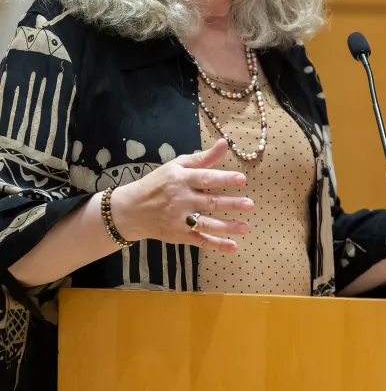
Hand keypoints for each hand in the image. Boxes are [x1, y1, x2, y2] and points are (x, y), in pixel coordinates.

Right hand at [110, 139, 253, 252]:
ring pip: (206, 224)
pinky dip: (216, 245)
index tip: (242, 180)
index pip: (205, 178)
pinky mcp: (179, 235)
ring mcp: (180, 220)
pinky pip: (200, 240)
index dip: (224, 179)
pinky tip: (233, 247)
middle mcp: (181, 200)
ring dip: (227, 227)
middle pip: (209, 202)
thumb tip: (224, 143)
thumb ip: (203, 158)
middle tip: (250, 204)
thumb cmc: (158, 183)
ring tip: (246, 227)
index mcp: (181, 179)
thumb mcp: (177, 166)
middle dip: (231, 204)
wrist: (131, 210)